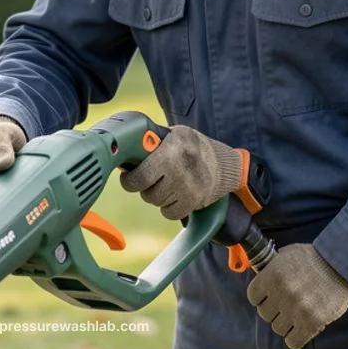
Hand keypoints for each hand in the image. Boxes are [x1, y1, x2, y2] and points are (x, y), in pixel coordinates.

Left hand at [118, 125, 243, 220]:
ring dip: (156, 196)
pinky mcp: (195, 201)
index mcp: (172, 148)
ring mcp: (189, 186)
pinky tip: (174, 195)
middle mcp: (180, 168)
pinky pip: (170, 213)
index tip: (128, 176)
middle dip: (143, 187)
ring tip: (166, 184)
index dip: (130, 179)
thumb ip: (151, 143)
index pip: (142, 173)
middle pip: (147, 191)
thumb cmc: (190, 147)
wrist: (223, 163)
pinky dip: (169, 207)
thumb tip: (123, 156)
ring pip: (156, 201)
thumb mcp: (173, 135)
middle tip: (149, 180)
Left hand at [246, 243, 347, 348]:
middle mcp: (282, 294)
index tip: (268, 297)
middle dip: (274, 310)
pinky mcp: (312, 322)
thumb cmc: (314, 257)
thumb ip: (270, 268)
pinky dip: (295, 338)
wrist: (341, 264)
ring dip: (286, 323)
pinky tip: (300, 329)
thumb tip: (260, 276)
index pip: (254, 297)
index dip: (261, 297)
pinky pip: (293, 341)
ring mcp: (297, 309)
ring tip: (296, 314)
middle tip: (285, 304)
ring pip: (278, 328)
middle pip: (265, 314)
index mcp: (272, 276)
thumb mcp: (285, 255)